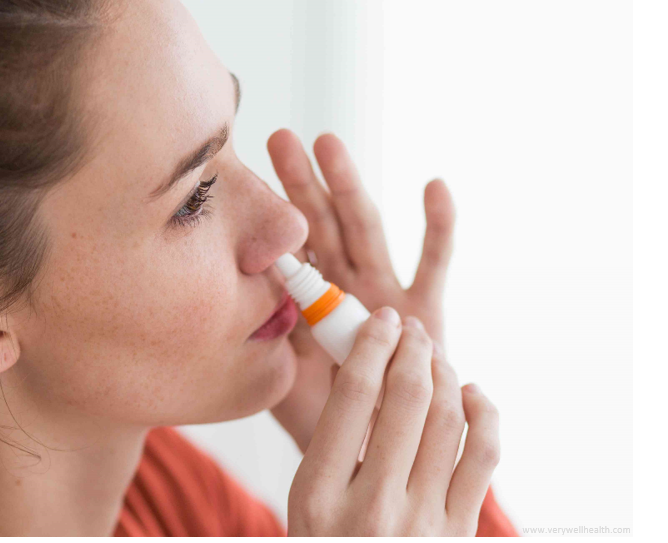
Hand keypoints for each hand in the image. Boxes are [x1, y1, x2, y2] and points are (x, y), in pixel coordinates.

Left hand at [267, 129, 455, 451]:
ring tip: (328, 144)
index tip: (239, 173)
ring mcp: (387, 293)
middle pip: (323, 224)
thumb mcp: (285, 375)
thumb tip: (230, 293)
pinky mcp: (426, 310)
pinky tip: (433, 186)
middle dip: (302, 183)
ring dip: (348, 187)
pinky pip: (434, 264)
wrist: (374, 450)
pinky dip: (438, 226)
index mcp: (311, 299)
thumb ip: (268, 336)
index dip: (267, 211)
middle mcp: (347, 286)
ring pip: (366, 230)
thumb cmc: (326, 416)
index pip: (288, 245)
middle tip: (280, 139)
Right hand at [288, 309, 500, 536]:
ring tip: (432, 355)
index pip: (354, 397)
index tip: (380, 320)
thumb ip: (331, 436)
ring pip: (449, 420)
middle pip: (407, 400)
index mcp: (320, 496)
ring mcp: (422, 524)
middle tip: (409, 329)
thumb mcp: (308, 497)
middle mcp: (373, 508)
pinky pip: (484, 456)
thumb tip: (359, 366)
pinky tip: (469, 393)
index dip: (371, 345)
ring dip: (444, 372)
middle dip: (412, 349)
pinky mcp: (459, 532)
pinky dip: (484, 413)